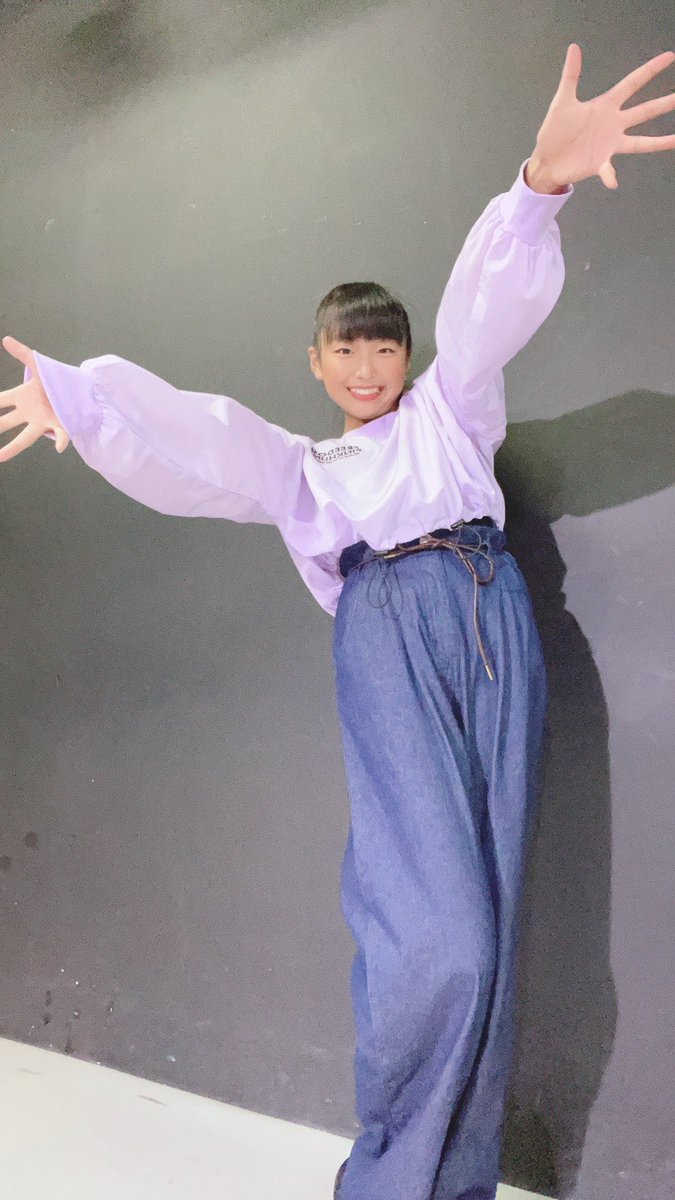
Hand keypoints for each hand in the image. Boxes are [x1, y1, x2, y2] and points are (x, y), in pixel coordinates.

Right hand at [0, 336, 69, 460]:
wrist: (76, 388)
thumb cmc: (54, 380)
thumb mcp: (39, 365)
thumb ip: (23, 354)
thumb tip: (6, 340)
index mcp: (21, 397)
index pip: (0, 402)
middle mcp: (28, 413)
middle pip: (6, 423)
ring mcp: (42, 421)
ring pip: (25, 437)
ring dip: (13, 448)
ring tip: (0, 457)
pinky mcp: (59, 426)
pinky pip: (60, 436)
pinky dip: (60, 442)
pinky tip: (59, 447)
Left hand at [530, 44, 674, 189]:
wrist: (546, 159)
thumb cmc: (554, 131)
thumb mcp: (562, 101)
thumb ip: (570, 75)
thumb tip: (574, 47)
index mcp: (605, 105)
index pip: (633, 83)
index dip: (650, 70)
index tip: (669, 57)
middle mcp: (613, 124)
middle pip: (644, 111)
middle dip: (663, 104)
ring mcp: (610, 144)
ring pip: (640, 142)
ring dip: (658, 142)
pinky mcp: (600, 163)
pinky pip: (609, 171)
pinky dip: (611, 176)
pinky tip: (613, 182)